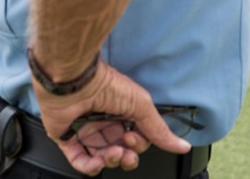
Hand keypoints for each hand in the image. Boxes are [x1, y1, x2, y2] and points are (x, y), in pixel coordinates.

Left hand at [33, 61, 189, 175]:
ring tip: (113, 152)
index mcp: (121, 113)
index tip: (134, 137)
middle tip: (126, 148)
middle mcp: (104, 123)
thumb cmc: (105, 85)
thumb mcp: (140, 105)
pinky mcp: (68, 138)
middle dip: (128, 157)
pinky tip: (97, 161)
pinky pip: (81, 161)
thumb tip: (182, 146)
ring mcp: (86, 131)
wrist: (73, 82)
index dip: (139, 145)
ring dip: (113, 161)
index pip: (136, 140)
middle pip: (122, 152)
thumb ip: (158, 129)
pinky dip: (91, 167)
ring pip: (104, 158)